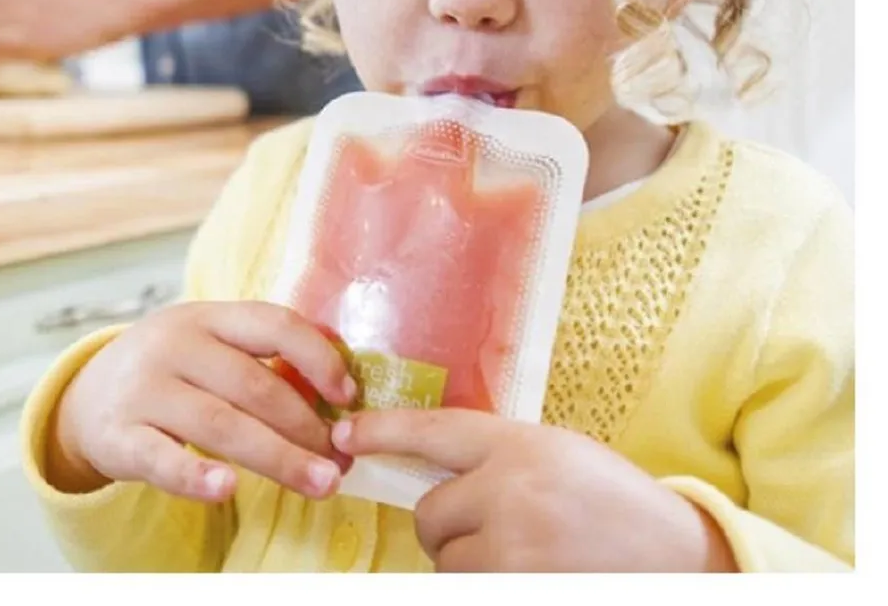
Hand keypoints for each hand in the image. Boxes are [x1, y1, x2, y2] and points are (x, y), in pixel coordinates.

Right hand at [48, 301, 357, 502]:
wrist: (86, 395)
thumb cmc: (171, 370)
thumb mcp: (209, 345)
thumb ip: (262, 357)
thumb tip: (341, 390)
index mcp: (207, 316)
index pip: (272, 323)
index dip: (317, 357)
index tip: (349, 396)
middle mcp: (175, 345)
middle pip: (254, 385)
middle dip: (307, 426)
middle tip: (343, 461)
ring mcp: (143, 389)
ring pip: (220, 424)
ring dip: (279, 458)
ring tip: (322, 483)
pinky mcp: (117, 435)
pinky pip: (160, 459)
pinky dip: (195, 476)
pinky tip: (228, 490)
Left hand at [333, 409, 737, 572]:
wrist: (676, 556)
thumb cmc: (611, 498)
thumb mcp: (554, 451)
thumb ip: (496, 454)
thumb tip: (429, 466)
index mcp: (520, 444)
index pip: (433, 431)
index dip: (383, 431)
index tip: (345, 434)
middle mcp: (511, 493)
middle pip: (429, 515)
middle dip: (447, 525)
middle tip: (491, 523)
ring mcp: (514, 551)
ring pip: (446, 561)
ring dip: (467, 561)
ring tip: (523, 551)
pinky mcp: (517, 591)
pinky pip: (466, 587)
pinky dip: (483, 581)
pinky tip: (527, 570)